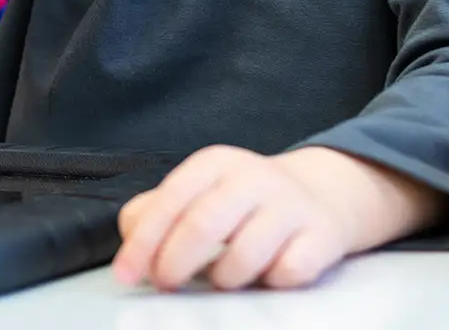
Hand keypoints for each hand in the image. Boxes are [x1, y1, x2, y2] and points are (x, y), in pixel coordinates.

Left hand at [112, 145, 352, 290]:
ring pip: (245, 256)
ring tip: (222, 277)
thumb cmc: (243, 202)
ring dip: (224, 279)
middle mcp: (253, 178)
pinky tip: (267, 274)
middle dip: (175, 263)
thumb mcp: (197, 193)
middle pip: (203, 225)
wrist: (319, 194)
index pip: (170, 201)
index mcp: (215, 165)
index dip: (143, 242)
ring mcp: (291, 206)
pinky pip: (288, 272)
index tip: (127, 274)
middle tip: (167, 283)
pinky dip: (270, 282)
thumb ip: (155, 212)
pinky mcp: (322, 236)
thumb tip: (131, 240)